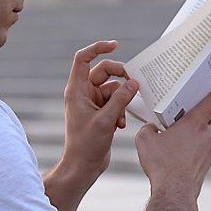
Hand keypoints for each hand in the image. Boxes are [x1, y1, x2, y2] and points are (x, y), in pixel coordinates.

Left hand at [62, 41, 139, 177]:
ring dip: (122, 100)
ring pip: (113, 88)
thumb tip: (134, 82)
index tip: (115, 45)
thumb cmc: (87, 144)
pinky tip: (120, 125)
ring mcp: (91, 102)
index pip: (83, 59)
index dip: (97, 48)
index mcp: (76, 90)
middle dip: (120, 78)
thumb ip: (121, 99)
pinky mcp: (100, 112)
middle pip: (103, 71)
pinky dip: (121, 110)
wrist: (84, 165)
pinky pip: (115, 101)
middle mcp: (82, 93)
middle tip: (134, 85)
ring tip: (120, 118)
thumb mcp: (106, 119)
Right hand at [136, 72, 210, 201]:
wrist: (174, 193)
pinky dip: (195, 149)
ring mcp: (209, 151)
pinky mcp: (206, 165)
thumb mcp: (145, 139)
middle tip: (195, 114)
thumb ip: (149, 128)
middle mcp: (207, 135)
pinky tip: (178, 155)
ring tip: (182, 137)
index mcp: (195, 123)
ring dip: (203, 133)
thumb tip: (152, 128)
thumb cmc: (160, 163)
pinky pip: (203, 151)